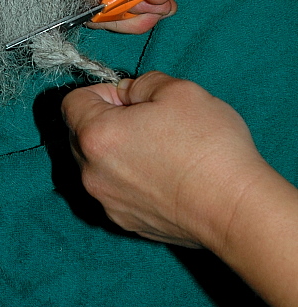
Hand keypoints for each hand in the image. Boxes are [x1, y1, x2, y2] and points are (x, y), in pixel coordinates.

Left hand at [62, 71, 264, 250]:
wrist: (234, 209)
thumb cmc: (207, 147)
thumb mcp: (177, 89)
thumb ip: (141, 82)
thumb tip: (128, 92)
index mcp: (96, 135)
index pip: (71, 102)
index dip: (101, 91)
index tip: (130, 97)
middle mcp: (91, 173)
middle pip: (80, 135)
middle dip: (106, 121)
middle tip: (148, 120)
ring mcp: (107, 202)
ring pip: (97, 165)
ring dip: (118, 152)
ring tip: (160, 149)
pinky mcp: (126, 223)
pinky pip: (116, 190)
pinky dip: (131, 179)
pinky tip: (165, 176)